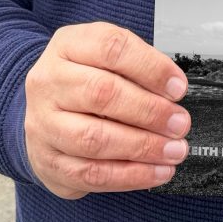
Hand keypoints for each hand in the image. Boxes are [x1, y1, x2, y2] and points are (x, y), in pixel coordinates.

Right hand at [24, 22, 190, 198]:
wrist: (42, 107)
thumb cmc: (84, 77)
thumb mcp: (104, 56)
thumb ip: (137, 65)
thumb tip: (173, 90)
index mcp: (67, 46)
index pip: (111, 48)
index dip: (150, 68)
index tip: (178, 87)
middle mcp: (48, 82)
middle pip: (102, 93)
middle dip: (150, 111)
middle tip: (179, 123)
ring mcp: (43, 124)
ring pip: (94, 138)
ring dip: (143, 147)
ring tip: (173, 150)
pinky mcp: (46, 161)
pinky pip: (90, 174)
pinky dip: (130, 176)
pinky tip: (156, 172)